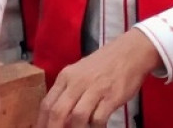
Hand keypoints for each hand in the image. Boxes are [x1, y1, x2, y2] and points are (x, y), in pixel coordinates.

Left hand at [37, 29, 161, 127]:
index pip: (47, 104)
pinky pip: (98, 118)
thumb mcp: (79, 73)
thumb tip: (57, 115)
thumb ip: (68, 91)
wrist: (130, 52)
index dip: (42, 122)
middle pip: (58, 112)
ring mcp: (95, 89)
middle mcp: (77, 82)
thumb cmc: (104, 64)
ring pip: (77, 117)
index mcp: (66, 76)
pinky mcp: (111, 96)